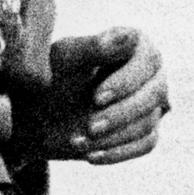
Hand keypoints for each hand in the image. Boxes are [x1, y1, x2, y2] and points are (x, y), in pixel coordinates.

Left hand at [9, 27, 170, 163]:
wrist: (39, 113)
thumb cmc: (54, 76)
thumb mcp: (66, 59)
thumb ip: (93, 46)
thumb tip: (127, 37)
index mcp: (136, 44)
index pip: (147, 61)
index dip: (125, 82)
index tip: (96, 98)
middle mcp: (152, 71)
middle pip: (153, 94)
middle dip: (120, 114)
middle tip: (89, 127)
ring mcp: (152, 102)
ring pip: (148, 122)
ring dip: (112, 136)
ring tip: (77, 141)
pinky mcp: (147, 130)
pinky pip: (146, 143)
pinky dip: (118, 152)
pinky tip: (91, 156)